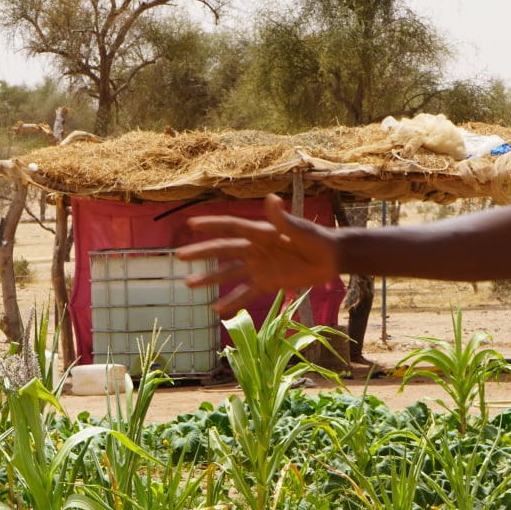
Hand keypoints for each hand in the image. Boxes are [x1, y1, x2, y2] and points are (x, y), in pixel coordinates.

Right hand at [175, 196, 339, 315]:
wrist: (330, 259)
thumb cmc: (316, 239)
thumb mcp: (300, 230)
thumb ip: (282, 219)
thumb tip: (271, 199)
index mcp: (261, 232)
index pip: (232, 228)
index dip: (212, 225)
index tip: (191, 224)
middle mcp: (255, 249)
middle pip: (224, 251)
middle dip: (202, 253)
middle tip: (180, 257)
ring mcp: (259, 267)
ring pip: (229, 273)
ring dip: (210, 279)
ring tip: (189, 284)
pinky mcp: (267, 283)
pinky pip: (246, 293)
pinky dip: (232, 302)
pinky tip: (216, 310)